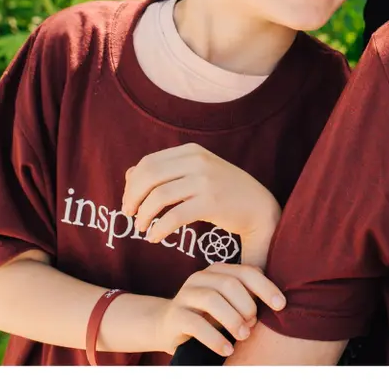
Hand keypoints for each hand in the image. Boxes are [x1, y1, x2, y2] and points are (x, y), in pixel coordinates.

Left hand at [124, 144, 280, 264]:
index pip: (149, 163)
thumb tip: (128, 174)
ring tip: (141, 228)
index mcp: (190, 151)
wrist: (259, 207)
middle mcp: (197, 161)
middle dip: (133, 197)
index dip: (133, 184)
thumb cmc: (223, 192)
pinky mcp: (212, 203)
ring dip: (144, 214)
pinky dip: (160, 227)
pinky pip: (175, 215)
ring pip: (159, 195)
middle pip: (150, 175)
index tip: (128, 202)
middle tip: (129, 215)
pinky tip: (155, 237)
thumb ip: (164, 172)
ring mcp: (205, 180)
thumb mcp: (194, 174)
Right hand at [157, 263, 284, 358]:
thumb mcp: (229, 304)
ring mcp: (185, 295)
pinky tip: (227, 349)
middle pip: (229, 284)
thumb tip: (278, 300)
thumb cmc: (208, 316)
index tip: (281, 305)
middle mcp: (200, 278)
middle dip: (246, 305)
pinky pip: (196, 324)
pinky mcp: (175, 316)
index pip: (245, 272)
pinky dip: (215, 338)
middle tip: (253, 324)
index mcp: (217, 271)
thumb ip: (248, 297)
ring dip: (232, 319)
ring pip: (211, 300)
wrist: (169, 326)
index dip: (265, 287)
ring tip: (244, 336)